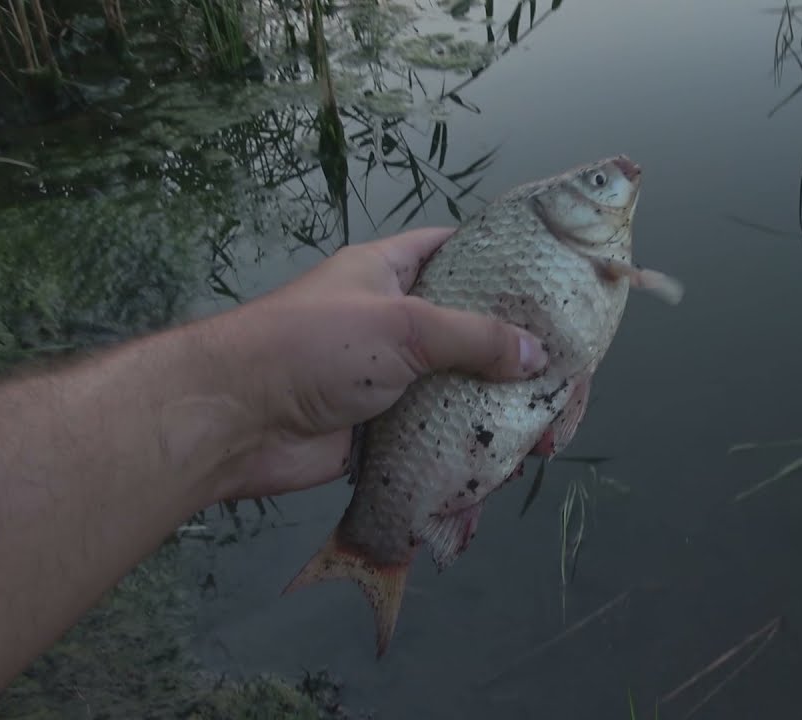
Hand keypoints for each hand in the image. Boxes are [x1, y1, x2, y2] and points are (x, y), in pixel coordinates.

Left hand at [205, 226, 548, 500]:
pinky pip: (436, 437)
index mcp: (391, 272)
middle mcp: (393, 321)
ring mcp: (388, 378)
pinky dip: (466, 450)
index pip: (455, 251)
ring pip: (456, 390)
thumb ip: (474, 337)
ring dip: (495, 412)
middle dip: (513, 355)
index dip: (501, 262)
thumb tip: (536, 357)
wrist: (238, 420)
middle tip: (563, 377)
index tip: (551, 283)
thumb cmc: (312, 347)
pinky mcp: (382, 429)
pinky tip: (503, 466)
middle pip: (467, 331)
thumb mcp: (402, 326)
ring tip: (542, 435)